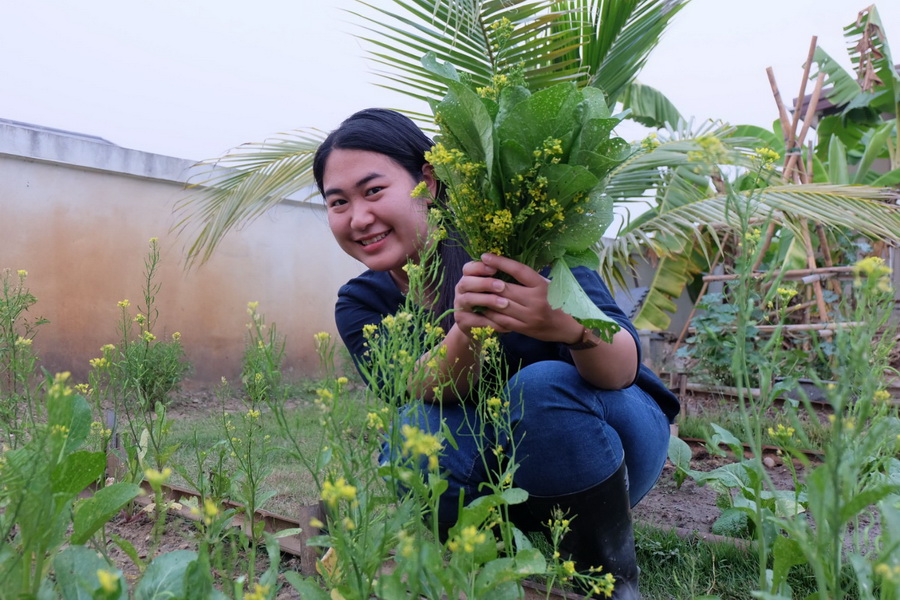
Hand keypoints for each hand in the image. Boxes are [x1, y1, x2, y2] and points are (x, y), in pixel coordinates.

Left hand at [454, 253, 581, 342]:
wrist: (566, 327)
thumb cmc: (555, 301)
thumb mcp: (546, 285)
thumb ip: (528, 278)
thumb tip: (504, 264)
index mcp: (542, 285)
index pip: (519, 270)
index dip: (501, 262)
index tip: (485, 256)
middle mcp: (536, 300)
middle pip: (506, 289)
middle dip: (488, 282)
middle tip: (474, 275)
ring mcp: (530, 316)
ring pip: (501, 305)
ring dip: (486, 298)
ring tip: (474, 290)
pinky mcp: (524, 328)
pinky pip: (502, 321)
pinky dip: (490, 314)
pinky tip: (482, 308)